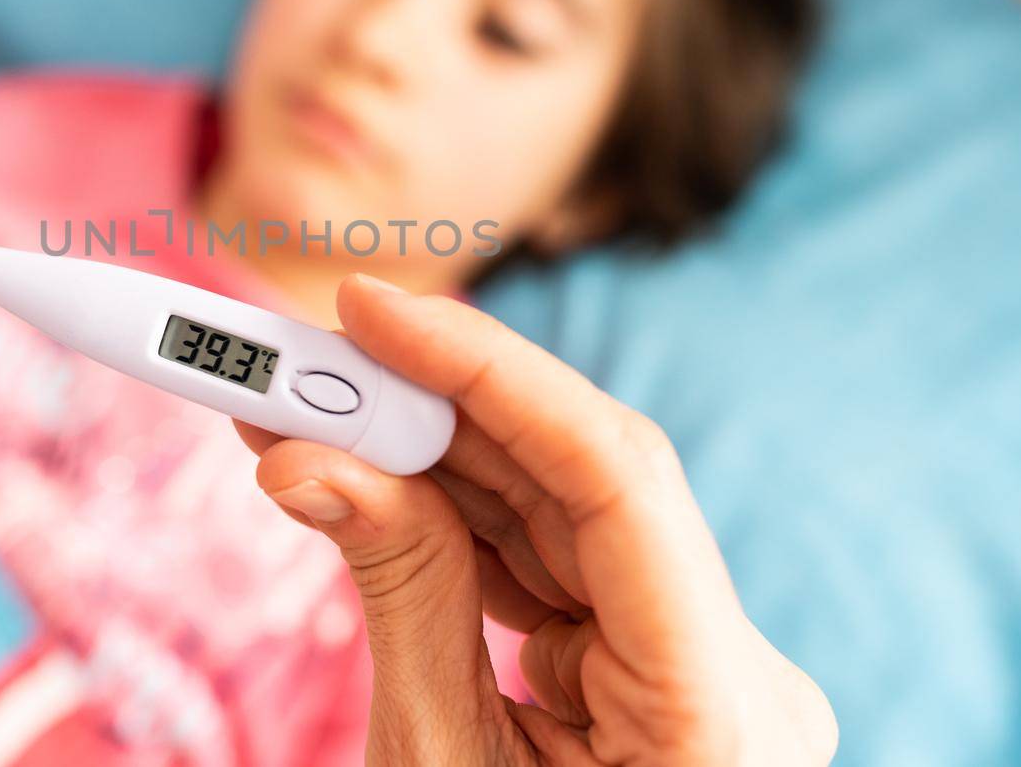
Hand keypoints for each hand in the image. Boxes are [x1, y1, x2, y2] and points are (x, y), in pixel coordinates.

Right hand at [237, 274, 835, 766]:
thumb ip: (396, 594)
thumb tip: (303, 456)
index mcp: (721, 709)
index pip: (612, 477)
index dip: (485, 370)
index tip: (365, 312)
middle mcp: (728, 667)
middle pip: (572, 482)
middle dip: (423, 406)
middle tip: (293, 351)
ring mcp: (688, 669)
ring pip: (549, 516)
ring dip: (419, 456)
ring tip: (292, 408)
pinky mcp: (640, 675)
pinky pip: (540, 569)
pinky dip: (445, 521)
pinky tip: (358, 476)